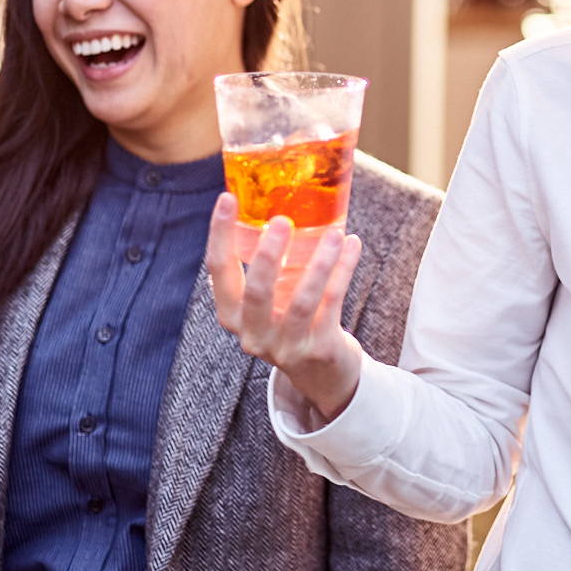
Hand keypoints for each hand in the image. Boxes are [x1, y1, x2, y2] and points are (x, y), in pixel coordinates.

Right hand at [206, 192, 364, 419]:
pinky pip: (331, 305)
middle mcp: (252, 333)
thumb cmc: (292, 319)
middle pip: (255, 292)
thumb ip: (267, 262)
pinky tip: (352, 246)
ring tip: (334, 234)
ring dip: (320, 264)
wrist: (322, 372)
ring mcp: (285, 346)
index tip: (226, 198)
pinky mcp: (317, 349)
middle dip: (268, 256)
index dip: (219, 234)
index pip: (218, 271)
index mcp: (233, 313)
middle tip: (282, 221)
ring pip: (301, 301)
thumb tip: (278, 199)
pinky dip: (343, 272)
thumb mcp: (270, 296)